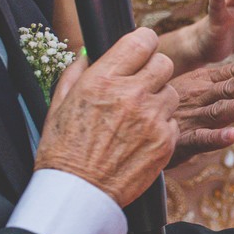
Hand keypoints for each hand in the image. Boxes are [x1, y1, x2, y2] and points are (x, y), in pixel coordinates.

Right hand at [36, 28, 178, 206]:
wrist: (78, 192)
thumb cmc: (63, 149)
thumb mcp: (59, 103)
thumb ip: (76, 72)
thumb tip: (88, 52)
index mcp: (104, 80)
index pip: (142, 40)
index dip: (144, 43)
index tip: (141, 51)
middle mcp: (132, 95)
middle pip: (165, 63)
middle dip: (154, 70)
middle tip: (141, 84)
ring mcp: (152, 119)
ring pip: (173, 92)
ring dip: (160, 100)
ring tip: (139, 116)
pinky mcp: (166, 142)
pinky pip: (174, 122)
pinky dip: (162, 127)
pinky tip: (142, 138)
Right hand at [167, 58, 233, 168]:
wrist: (128, 126)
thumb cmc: (164, 107)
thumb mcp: (190, 89)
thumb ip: (219, 86)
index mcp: (203, 81)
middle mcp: (199, 96)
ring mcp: (191, 118)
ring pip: (222, 110)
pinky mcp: (180, 142)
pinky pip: (200, 140)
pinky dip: (216, 138)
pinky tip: (233, 136)